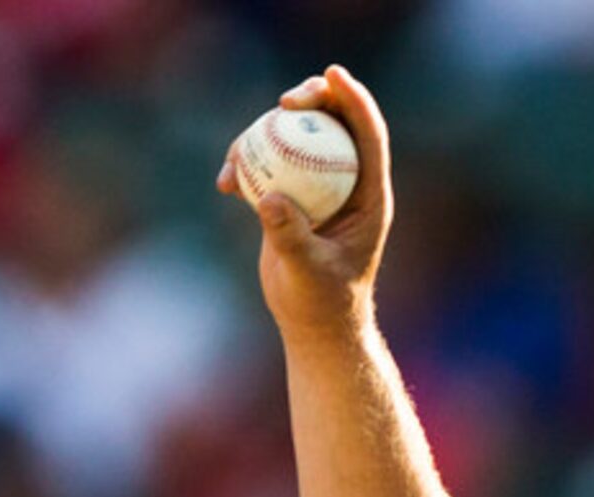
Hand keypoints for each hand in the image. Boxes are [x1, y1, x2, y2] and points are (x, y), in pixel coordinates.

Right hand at [218, 66, 392, 348]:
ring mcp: (318, 187)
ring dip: (264, 134)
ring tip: (235, 159)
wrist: (314, 325)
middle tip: (283, 102)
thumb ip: (291, 237)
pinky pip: (268, 162)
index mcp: (369, 195)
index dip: (354, 99)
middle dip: (310, 99)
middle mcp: (348, 184)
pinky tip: (224, 184)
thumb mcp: (308, 272)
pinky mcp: (291, 195)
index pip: (368, 136)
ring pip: (295, 139)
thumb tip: (269, 200)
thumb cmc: (322, 304)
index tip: (332, 75)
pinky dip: (245, 164)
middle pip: (333, 123)